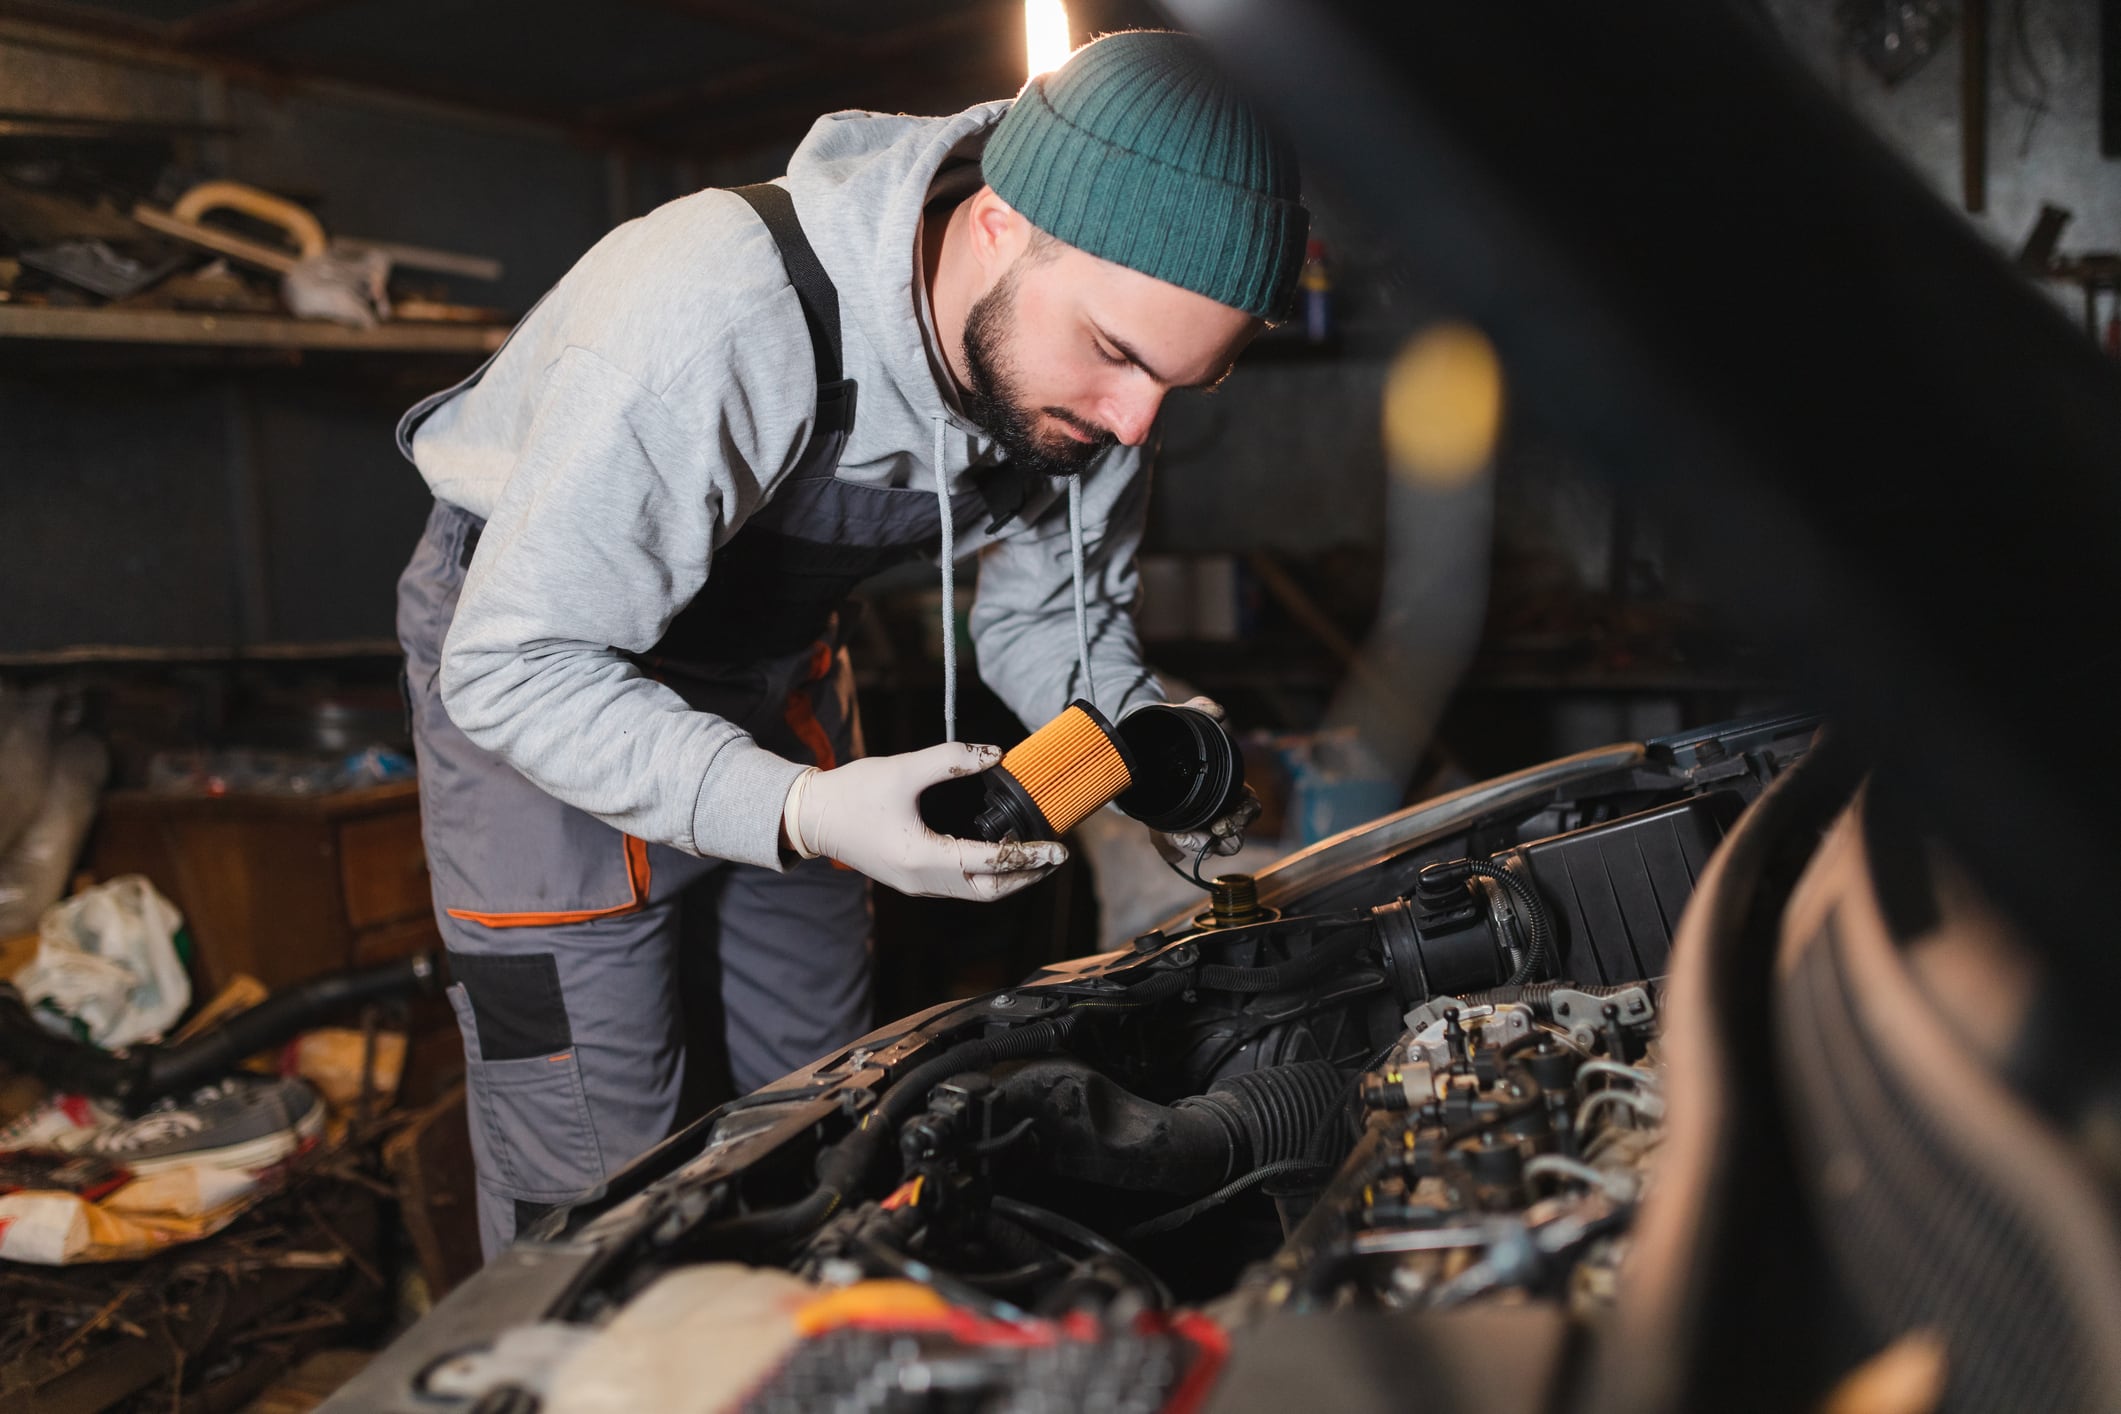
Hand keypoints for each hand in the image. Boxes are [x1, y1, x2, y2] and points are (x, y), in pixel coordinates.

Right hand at [783, 742, 1067, 900]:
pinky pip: (960, 886)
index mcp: (924, 858)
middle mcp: (924, 881)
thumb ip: (950, 758)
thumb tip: (994, 753)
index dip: (1030, 855)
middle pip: (990, 890)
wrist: (812, 817)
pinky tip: (1000, 853)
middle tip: (1055, 857)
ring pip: (976, 892)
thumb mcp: (904, 768)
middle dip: (1028, 876)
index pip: (992, 863)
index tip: (1059, 849)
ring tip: (1035, 856)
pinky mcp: (913, 879)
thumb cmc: (853, 793)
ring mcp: (918, 885)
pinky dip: (987, 874)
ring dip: (1009, 878)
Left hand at [1140, 696, 1261, 864]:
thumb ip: (1202, 710)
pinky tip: (1163, 836)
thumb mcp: (1187, 715)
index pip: (1249, 809)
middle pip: (1230, 839)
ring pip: (1202, 846)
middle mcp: (1217, 808)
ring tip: (1175, 836)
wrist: (1141, 740)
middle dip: (1217, 842)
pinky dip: (1170, 846)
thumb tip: (1217, 712)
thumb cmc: (1174, 729)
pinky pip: (1173, 846)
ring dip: (1191, 845)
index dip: (1242, 818)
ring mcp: (1193, 820)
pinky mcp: (1168, 826)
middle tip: (1199, 836)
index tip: (1223, 824)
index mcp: (1230, 786)